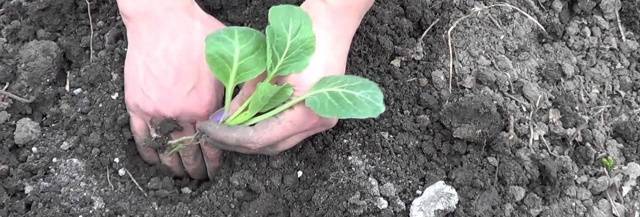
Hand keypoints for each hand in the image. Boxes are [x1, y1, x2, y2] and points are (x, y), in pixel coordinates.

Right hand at [118, 0, 223, 178]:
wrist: (162, 19)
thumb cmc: (197, 34)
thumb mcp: (226, 63)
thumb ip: (233, 91)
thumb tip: (240, 113)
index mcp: (204, 106)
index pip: (212, 145)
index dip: (215, 161)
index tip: (216, 169)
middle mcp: (180, 114)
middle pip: (188, 152)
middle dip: (196, 169)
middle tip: (200, 176)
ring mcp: (155, 111)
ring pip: (165, 149)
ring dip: (172, 166)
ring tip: (179, 174)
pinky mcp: (136, 104)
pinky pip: (140, 135)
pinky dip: (148, 151)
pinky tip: (154, 160)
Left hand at [197, 0, 373, 154]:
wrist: (330, 23)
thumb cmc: (301, 38)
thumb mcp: (266, 68)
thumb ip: (247, 98)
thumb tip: (224, 119)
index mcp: (305, 115)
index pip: (259, 139)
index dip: (230, 137)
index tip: (208, 130)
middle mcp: (317, 124)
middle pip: (270, 146)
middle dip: (239, 142)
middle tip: (214, 132)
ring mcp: (322, 121)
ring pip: (280, 141)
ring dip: (253, 136)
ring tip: (228, 128)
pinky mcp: (320, 113)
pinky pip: (289, 129)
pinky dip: (268, 127)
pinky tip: (250, 119)